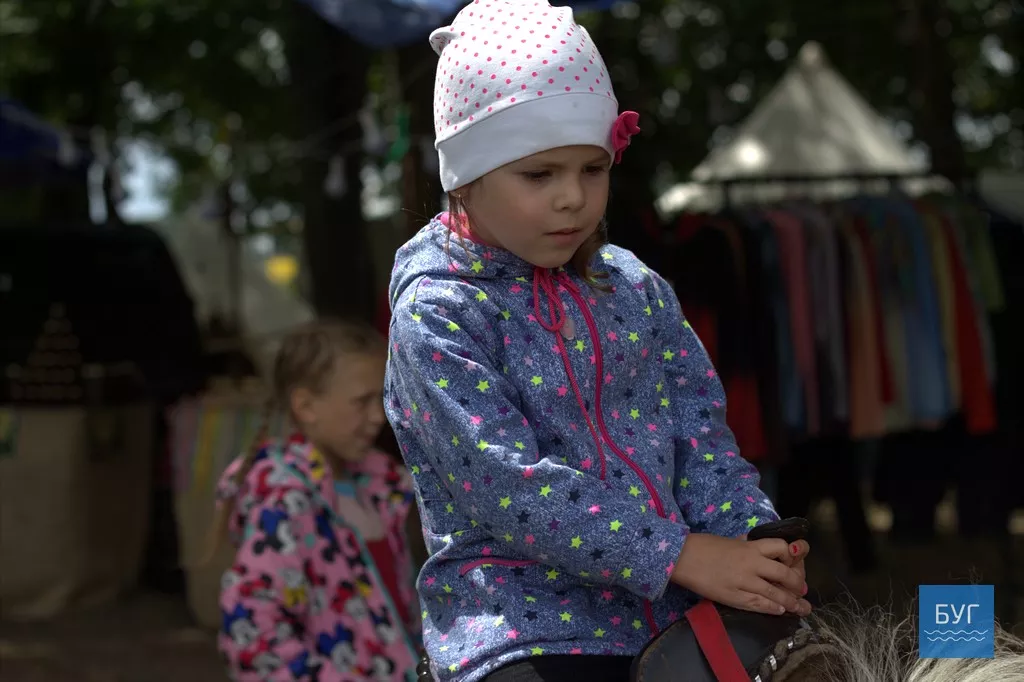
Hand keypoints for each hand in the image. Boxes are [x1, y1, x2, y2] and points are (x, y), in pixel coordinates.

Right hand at [670, 533, 811, 616]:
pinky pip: (760, 604)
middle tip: (802, 590)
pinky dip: (773, 608)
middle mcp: (752, 564)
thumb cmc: (704, 546)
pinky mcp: (735, 597)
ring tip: (800, 608)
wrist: (683, 558)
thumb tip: (759, 547)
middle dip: (797, 584)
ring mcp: (745, 582)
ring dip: (791, 602)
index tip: (795, 563)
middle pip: (784, 574)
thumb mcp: (730, 540)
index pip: (781, 548)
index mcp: (750, 547)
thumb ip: (746, 545)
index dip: (792, 556)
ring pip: (776, 594)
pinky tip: (780, 611)